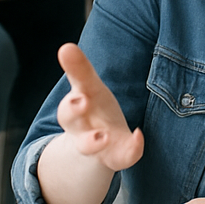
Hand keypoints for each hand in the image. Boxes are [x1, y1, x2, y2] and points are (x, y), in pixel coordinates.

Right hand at [56, 43, 143, 171]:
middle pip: (70, 122)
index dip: (71, 97)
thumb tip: (66, 46)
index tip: (77, 96)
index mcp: (76, 106)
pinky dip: (131, 148)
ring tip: (104, 136)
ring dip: (93, 141)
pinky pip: (122, 157)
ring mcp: (96, 145)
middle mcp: (81, 127)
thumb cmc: (94, 106)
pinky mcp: (114, 157)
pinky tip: (138, 135)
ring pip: (87, 146)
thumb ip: (79, 68)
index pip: (68, 102)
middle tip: (81, 102)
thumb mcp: (89, 86)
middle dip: (74, 112)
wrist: (101, 144)